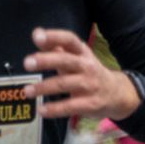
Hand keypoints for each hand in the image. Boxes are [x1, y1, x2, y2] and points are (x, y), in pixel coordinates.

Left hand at [22, 28, 139, 119]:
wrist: (117, 94)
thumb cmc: (89, 72)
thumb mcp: (76, 58)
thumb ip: (56, 47)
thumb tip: (36, 33)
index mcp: (82, 52)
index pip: (69, 40)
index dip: (54, 37)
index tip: (37, 37)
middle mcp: (87, 66)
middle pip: (66, 60)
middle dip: (46, 60)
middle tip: (27, 63)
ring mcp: (90, 85)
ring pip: (64, 84)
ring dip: (44, 87)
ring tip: (27, 91)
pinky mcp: (91, 103)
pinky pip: (70, 106)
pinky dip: (55, 109)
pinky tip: (42, 110)